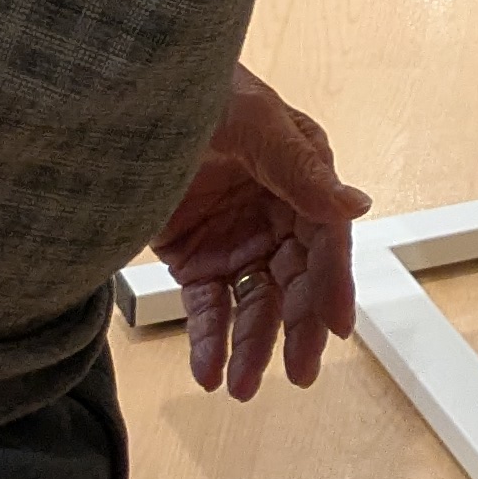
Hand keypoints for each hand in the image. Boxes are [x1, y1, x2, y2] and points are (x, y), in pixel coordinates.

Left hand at [153, 64, 369, 398]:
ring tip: (241, 387)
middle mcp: (276, 212)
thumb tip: (357, 206)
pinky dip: (209, 341)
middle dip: (296, 329)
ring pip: (253, 303)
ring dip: (251, 346)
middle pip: (294, 282)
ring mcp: (236, 238)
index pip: (325, 240)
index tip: (337, 327)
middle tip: (297, 372)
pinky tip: (208, 371)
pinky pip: (208, 307)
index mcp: (302, 174)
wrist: (121, 97)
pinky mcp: (196, 257)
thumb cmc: (196, 91)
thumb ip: (301, 168)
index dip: (332, 284)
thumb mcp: (251, 123)